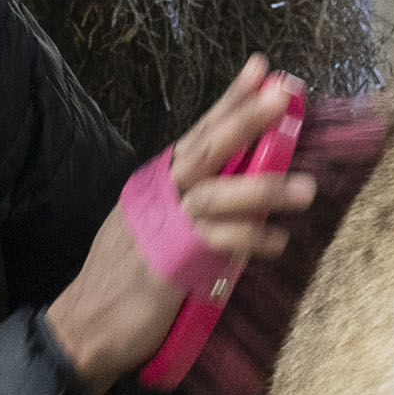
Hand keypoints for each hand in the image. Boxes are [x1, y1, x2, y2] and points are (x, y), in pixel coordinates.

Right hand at [43, 55, 318, 394]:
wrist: (87, 325)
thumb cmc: (125, 277)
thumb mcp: (154, 225)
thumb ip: (190, 204)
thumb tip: (240, 186)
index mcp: (156, 183)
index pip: (198, 134)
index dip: (230, 100)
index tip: (262, 69)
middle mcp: (157, 195)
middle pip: (205, 149)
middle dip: (245, 119)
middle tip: (283, 94)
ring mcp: (162, 227)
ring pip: (216, 194)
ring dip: (263, 188)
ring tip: (306, 186)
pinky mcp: (169, 263)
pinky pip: (217, 244)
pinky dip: (250, 240)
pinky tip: (277, 241)